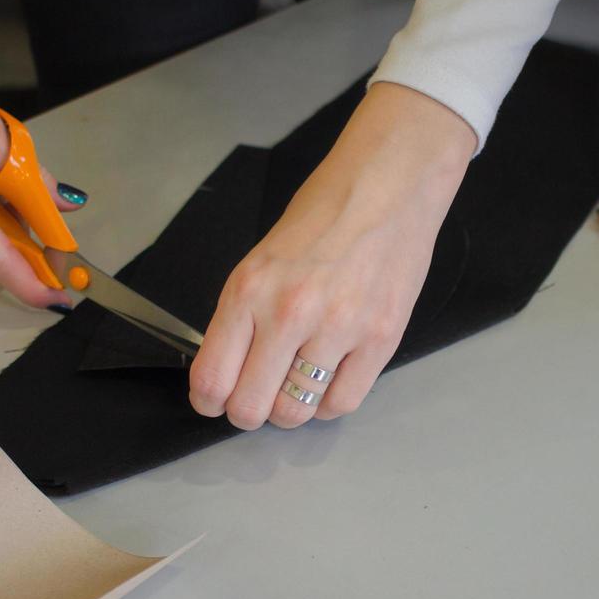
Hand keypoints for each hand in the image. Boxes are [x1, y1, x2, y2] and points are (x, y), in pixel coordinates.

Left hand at [188, 82, 474, 429]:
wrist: (388, 185)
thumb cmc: (324, 214)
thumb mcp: (262, 259)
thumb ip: (243, 315)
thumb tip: (229, 370)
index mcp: (248, 291)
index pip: (212, 379)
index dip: (210, 402)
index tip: (216, 401)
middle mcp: (288, 314)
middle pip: (251, 408)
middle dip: (249, 413)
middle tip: (259, 398)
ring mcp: (337, 329)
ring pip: (296, 412)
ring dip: (291, 409)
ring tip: (297, 385)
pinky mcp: (379, 339)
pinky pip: (342, 403)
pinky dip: (329, 404)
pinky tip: (329, 380)